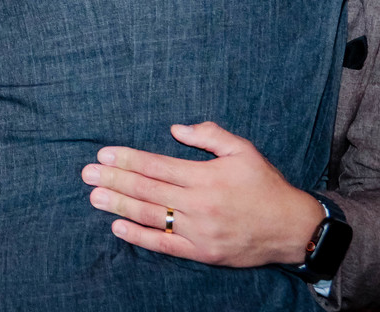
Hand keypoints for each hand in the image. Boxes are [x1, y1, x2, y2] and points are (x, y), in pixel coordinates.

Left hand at [80, 121, 324, 266]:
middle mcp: (199, 203)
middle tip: (87, 174)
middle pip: (147, 190)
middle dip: (114, 180)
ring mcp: (199, 230)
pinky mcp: (202, 252)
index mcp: (206, 176)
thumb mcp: (243, 150)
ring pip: (151, 217)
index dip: (128, 159)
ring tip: (94, 197)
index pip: (157, 166)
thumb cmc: (265, 185)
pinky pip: (165, 245)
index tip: (104, 154)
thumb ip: (209, 135)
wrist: (293, 229)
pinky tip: (118, 228)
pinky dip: (139, 238)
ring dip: (119, 206)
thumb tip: (175, 128)